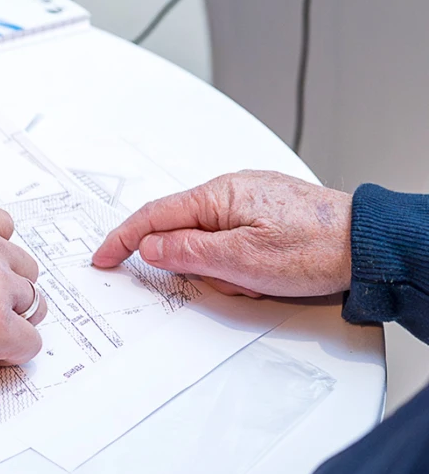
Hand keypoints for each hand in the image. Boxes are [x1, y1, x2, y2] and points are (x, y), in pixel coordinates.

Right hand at [92, 171, 352, 297]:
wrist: (370, 245)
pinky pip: (234, 241)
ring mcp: (250, 200)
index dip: (123, 239)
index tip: (103, 257)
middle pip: (184, 233)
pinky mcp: (267, 213)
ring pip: (211, 243)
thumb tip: (150, 247)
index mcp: (217, 195)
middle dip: (199, 266)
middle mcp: (230, 190)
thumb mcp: (241, 260)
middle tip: (232, 283)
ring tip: (262, 281)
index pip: (152, 216)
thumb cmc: (316, 249)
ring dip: (228, 270)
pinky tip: (269, 274)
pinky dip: (242, 264)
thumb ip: (188, 252)